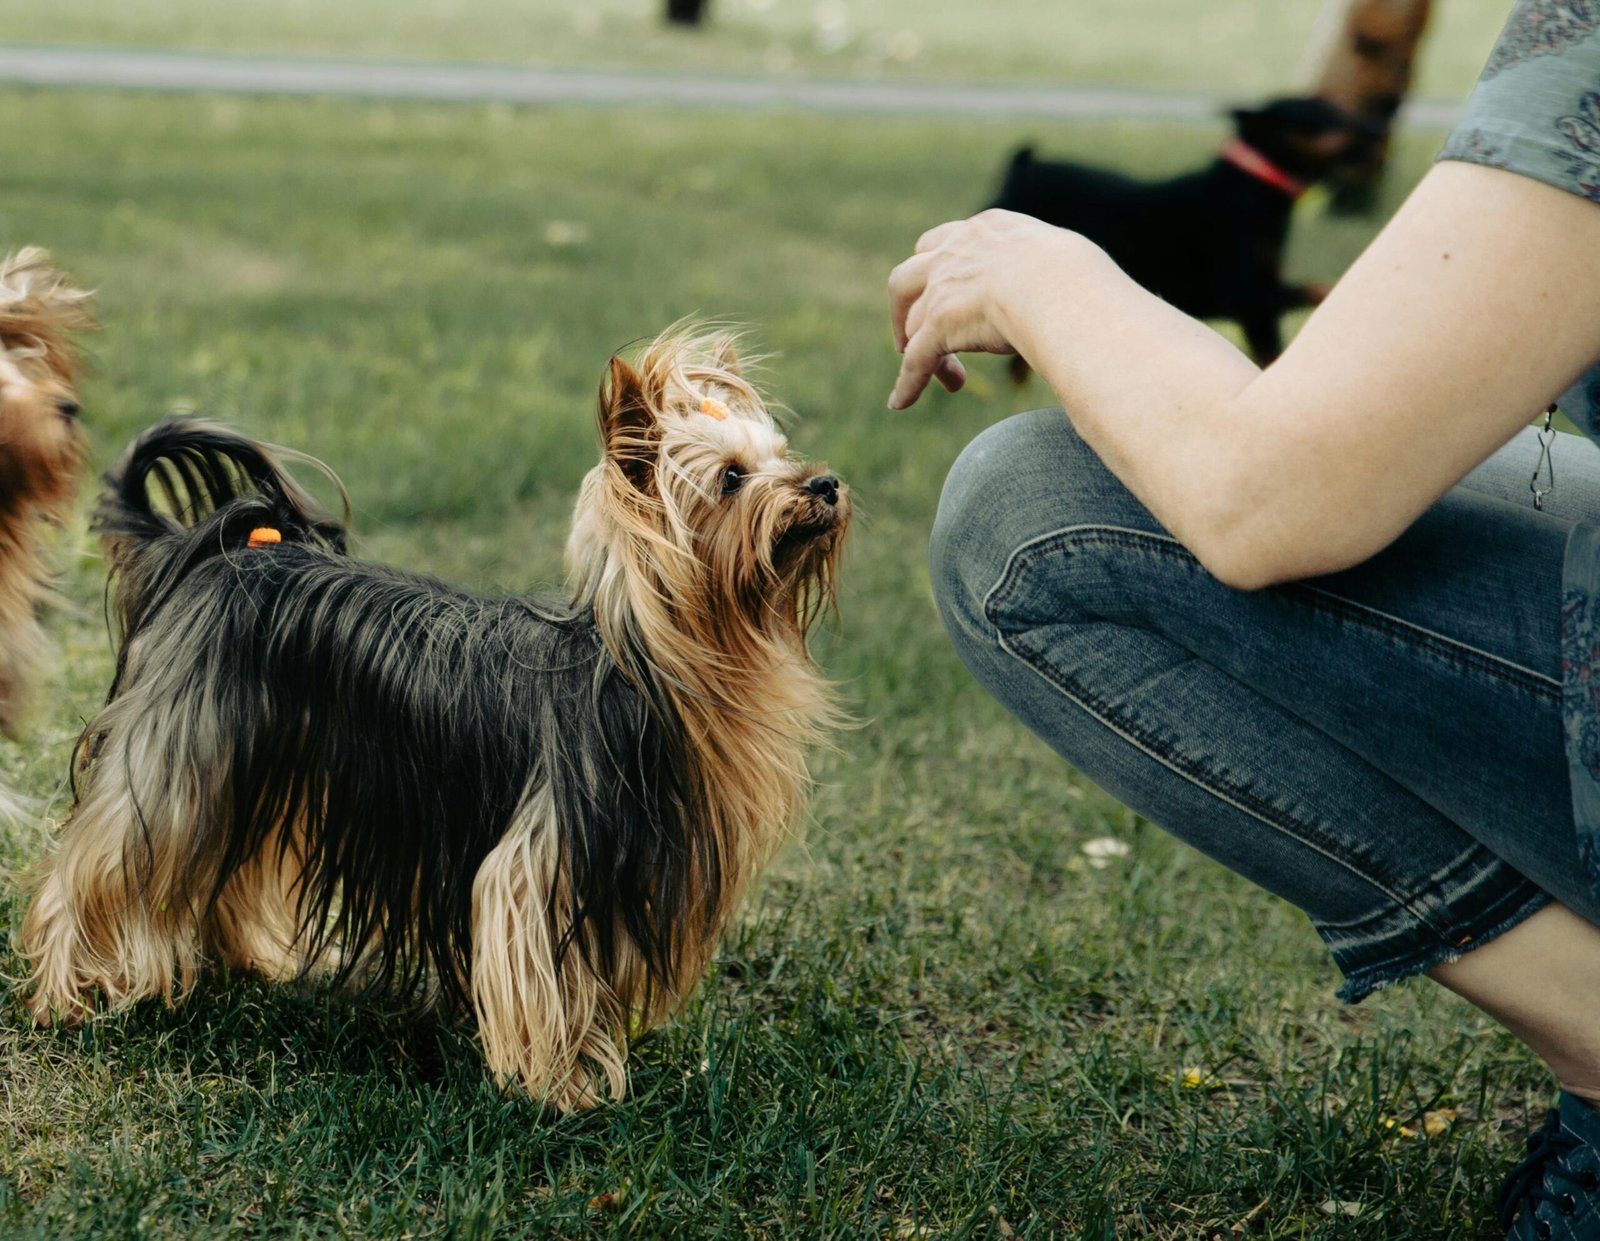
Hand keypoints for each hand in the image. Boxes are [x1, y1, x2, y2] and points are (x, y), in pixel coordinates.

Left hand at [886, 209, 1067, 409]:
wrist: (1062, 285)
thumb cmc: (1081, 277)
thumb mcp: (1063, 258)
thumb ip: (1051, 271)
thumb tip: (1075, 290)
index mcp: (986, 231)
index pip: (947, 244)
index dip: (941, 270)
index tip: (948, 290)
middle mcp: (955, 252)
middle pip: (909, 276)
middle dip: (905, 305)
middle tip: (914, 333)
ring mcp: (941, 288)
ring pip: (913, 323)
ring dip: (919, 351)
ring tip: (952, 380)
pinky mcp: (937, 325)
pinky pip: (914, 360)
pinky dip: (908, 383)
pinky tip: (901, 402)